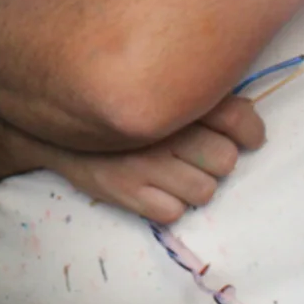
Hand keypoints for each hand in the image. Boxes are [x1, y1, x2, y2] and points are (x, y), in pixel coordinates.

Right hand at [48, 96, 265, 223]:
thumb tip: (246, 118)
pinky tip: (153, 188)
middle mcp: (162, 129)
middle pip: (225, 160)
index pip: (237, 117)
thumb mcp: (155, 90)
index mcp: (174, 97)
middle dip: (216, 161)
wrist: (53, 125)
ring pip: (205, 191)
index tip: (247, 138)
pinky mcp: (125, 193)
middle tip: (196, 155)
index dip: (250, 132)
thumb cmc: (118, 107)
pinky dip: (168, 205)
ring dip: (195, 185)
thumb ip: (197, 98)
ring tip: (174, 173)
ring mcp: (143, 163)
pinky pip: (172, 212)